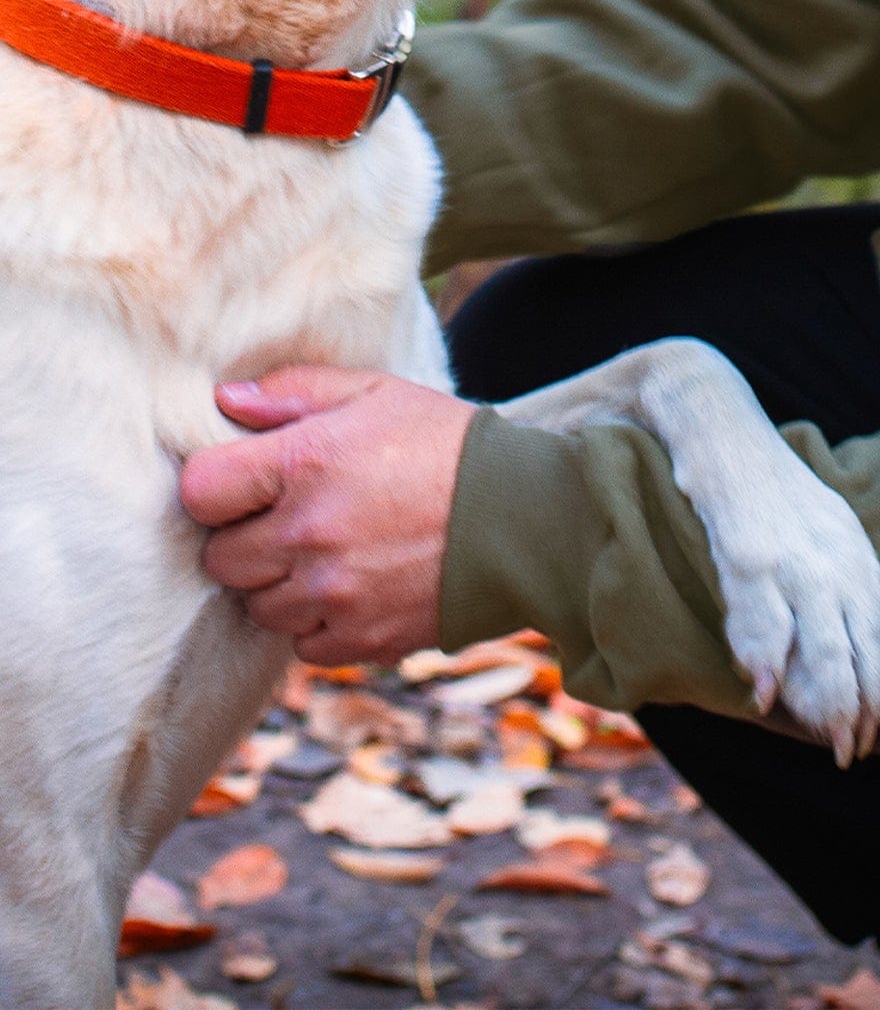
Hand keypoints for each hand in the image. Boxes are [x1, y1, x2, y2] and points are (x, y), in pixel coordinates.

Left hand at [179, 366, 476, 665]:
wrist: (524, 516)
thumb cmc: (446, 443)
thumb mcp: (375, 392)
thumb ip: (294, 390)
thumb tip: (225, 399)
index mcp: (304, 463)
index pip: (200, 492)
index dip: (217, 487)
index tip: (245, 483)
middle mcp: (307, 534)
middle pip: (220, 560)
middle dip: (246, 539)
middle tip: (290, 518)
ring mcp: (332, 594)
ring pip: (258, 607)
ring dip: (280, 584)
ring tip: (327, 553)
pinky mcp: (360, 638)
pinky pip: (302, 645)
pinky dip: (318, 623)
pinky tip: (352, 587)